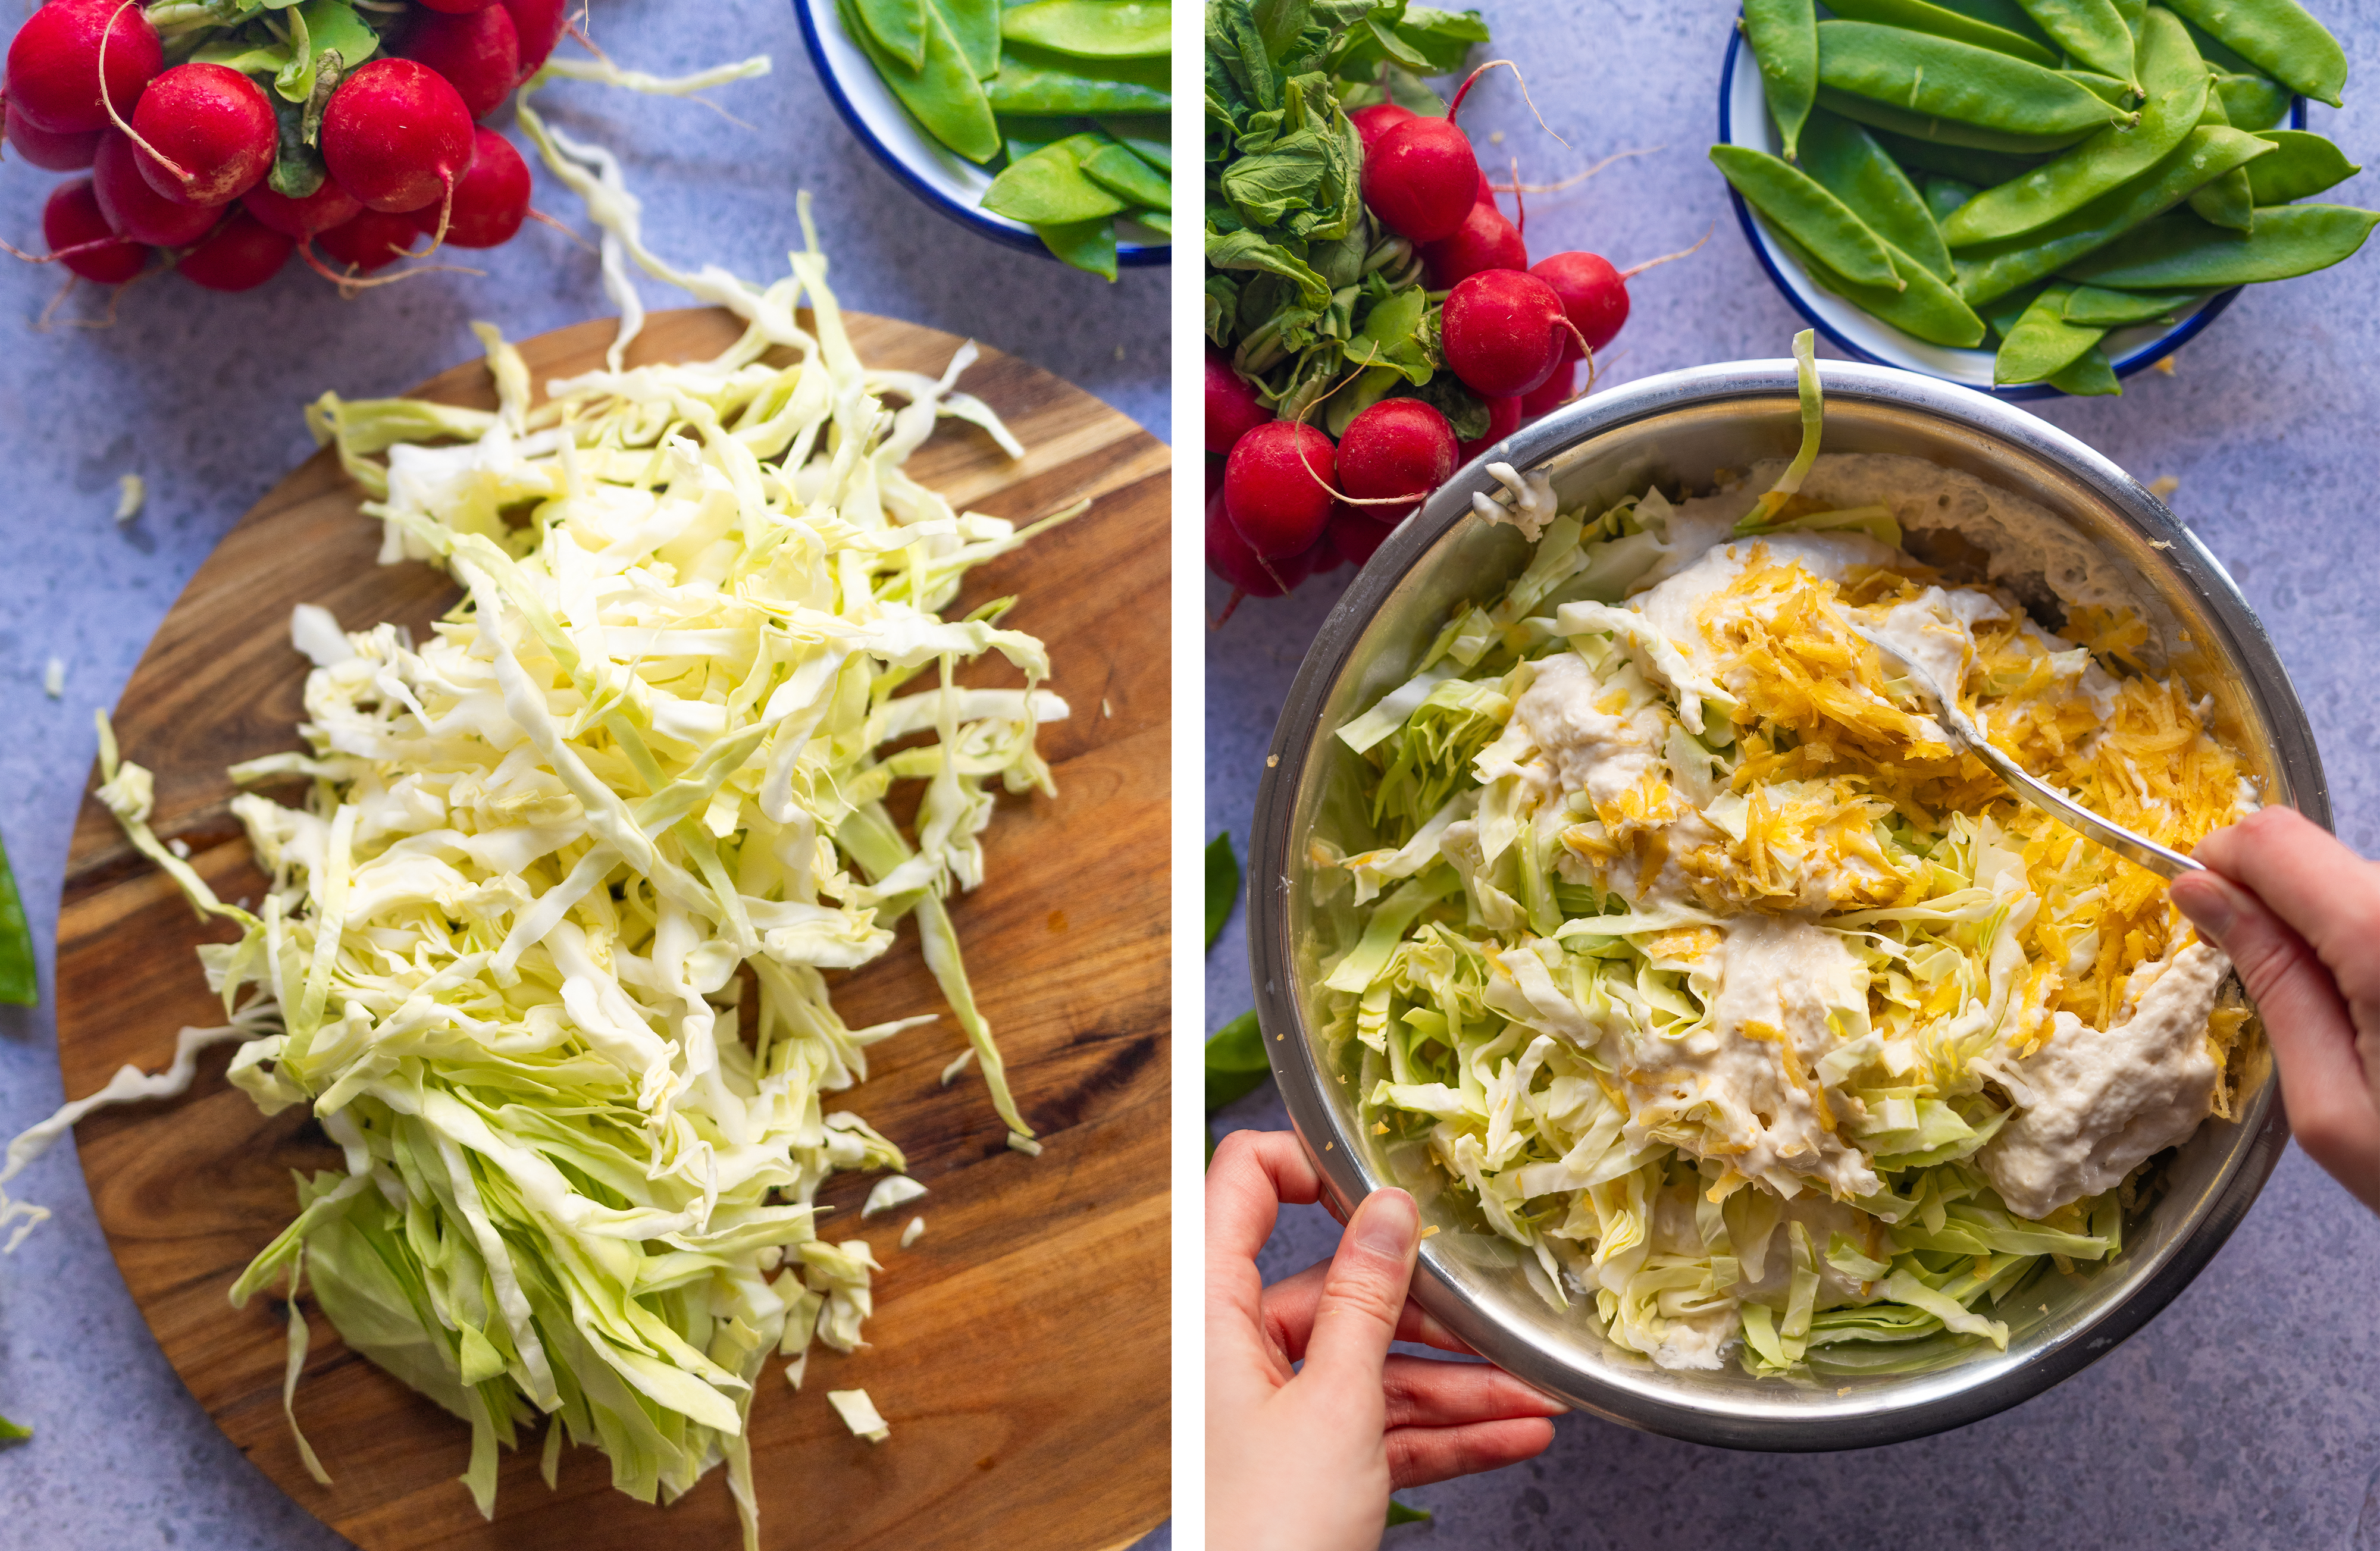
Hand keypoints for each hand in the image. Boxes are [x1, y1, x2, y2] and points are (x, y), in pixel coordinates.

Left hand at [1205, 1129, 1565, 1550]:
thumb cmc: (1265, 1534)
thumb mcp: (1335, 1404)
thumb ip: (1365, 1299)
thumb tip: (1389, 1210)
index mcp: (1211, 1313)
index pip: (1243, 1187)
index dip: (1307, 1163)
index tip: (1380, 1175)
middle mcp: (1233, 1351)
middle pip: (1336, 1294)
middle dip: (1432, 1319)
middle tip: (1500, 1322)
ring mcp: (1269, 1410)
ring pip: (1372, 1370)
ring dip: (1458, 1387)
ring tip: (1537, 1395)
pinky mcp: (1303, 1465)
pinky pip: (1378, 1430)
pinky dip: (1442, 1435)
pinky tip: (1512, 1433)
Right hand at [2172, 807, 2379, 1212]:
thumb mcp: (2330, 1102)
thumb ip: (2271, 982)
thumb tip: (2202, 895)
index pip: (2275, 842)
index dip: (2220, 867)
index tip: (2201, 916)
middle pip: (2320, 858)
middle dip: (2274, 906)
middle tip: (2271, 987)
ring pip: (2362, 884)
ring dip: (2330, 931)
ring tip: (2353, 1019)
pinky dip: (2372, 946)